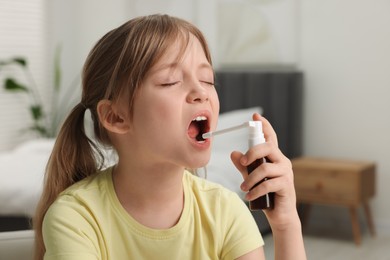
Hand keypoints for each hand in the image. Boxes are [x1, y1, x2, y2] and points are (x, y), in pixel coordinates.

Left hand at [230, 113, 297, 229]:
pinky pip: (268, 184)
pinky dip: (255, 190)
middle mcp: (282, 161)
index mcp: (274, 157)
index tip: (256, 116)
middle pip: (268, 147)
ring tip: (243, 187)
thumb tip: (233, 153)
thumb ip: (244, 166)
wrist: (280, 214)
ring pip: (265, 168)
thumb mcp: (252, 177)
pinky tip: (248, 196)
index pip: (271, 138)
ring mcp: (286, 173)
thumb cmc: (266, 193)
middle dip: (252, 152)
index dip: (265, 126)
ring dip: (250, 178)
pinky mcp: (286, 185)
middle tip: (242, 162)